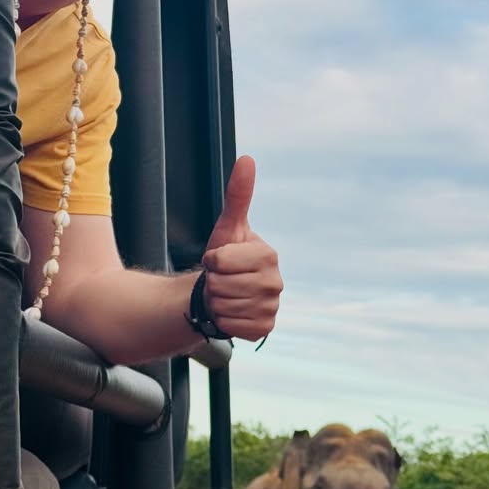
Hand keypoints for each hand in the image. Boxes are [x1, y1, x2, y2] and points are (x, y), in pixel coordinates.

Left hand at [201, 155, 282, 340]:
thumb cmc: (224, 257)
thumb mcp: (228, 227)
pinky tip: (231, 311)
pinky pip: (231, 326)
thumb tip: (247, 159)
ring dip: (216, 302)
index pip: (220, 262)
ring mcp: (272, 307)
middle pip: (221, 285)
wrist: (222, 290)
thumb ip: (238, 195)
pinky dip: (224, 321)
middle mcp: (276, 282)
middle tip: (221, 279)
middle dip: (213, 283)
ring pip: (224, 307)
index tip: (217, 260)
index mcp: (269, 255)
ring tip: (225, 294)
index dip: (211, 261)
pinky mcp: (265, 329)